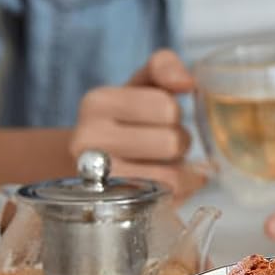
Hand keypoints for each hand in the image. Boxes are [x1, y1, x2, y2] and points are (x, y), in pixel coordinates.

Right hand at [69, 49, 208, 196]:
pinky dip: (178, 189)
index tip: (159, 116)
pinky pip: (166, 197)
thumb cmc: (131, 117)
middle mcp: (87, 140)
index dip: (174, 113)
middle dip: (180, 142)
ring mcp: (98, 179)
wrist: (99, 160)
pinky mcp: (114, 207)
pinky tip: (164, 181)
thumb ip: (165, 67)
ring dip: (180, 168)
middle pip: (171, 142)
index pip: (165, 106)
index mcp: (97, 102)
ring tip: (161, 162)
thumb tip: (186, 82)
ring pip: (171, 175)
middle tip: (164, 143)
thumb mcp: (144, 83)